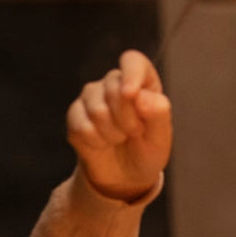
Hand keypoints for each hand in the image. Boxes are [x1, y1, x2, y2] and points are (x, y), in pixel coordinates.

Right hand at [67, 49, 172, 200]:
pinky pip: (82, 126)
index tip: (131, 93)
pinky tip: (102, 144)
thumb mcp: (161, 138)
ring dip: (112, 133)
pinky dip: (96, 141)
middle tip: (135, 133)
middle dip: (127, 118)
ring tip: (120, 139)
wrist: (125, 175)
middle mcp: (114, 83)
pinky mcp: (75, 115)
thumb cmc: (148, 151)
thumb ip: (158, 114)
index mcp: (143, 82)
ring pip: (96, 108)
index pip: (133, 61)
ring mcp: (92, 97)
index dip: (131, 74)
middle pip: (113, 87)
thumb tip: (140, 96)